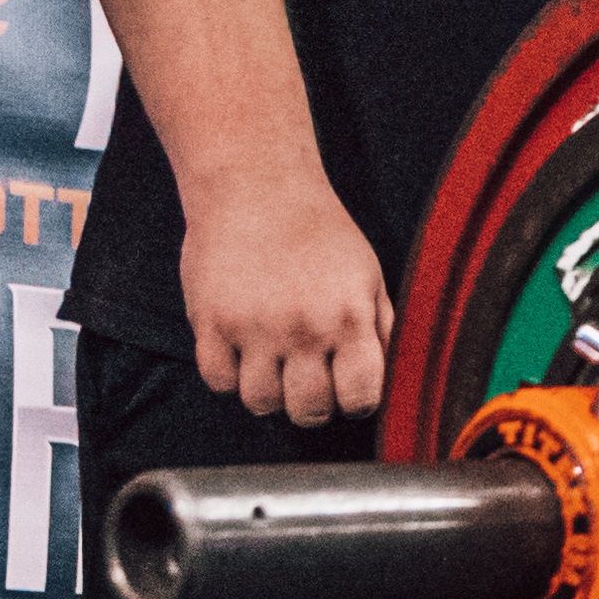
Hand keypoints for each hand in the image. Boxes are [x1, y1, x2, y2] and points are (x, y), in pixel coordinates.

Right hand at [186, 175, 390, 425]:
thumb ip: (379, 329)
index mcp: (350, 317)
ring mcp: (253, 328)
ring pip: (260, 403)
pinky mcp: (210, 321)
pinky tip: (241, 351)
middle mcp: (303, 328)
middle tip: (307, 381)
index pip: (361, 398)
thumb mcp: (367, 276)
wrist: (258, 187)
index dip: (355, 402)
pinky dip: (229, 376)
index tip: (346, 390)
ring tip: (273, 364)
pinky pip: (218, 381)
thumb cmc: (319, 234)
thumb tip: (389, 381)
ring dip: (268, 393)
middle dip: (312, 405)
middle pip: (309, 411)